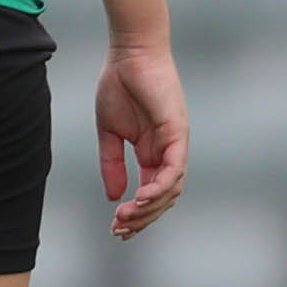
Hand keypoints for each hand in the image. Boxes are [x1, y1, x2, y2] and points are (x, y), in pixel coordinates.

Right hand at [95, 37, 187, 236]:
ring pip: (172, 188)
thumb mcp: (108, 133)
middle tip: (119, 230)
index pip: (149, 192)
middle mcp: (168, 153)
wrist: (128, 56)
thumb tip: (114, 196)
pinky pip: (175, 168)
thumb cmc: (118, 87)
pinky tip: (143, 197)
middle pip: (163, 197)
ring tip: (127, 217)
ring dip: (150, 207)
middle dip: (143, 218)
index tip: (114, 227)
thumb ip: (112, 164)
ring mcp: (175, 144)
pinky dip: (161, 185)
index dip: (136, 214)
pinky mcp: (178, 132)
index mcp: (152, 153)